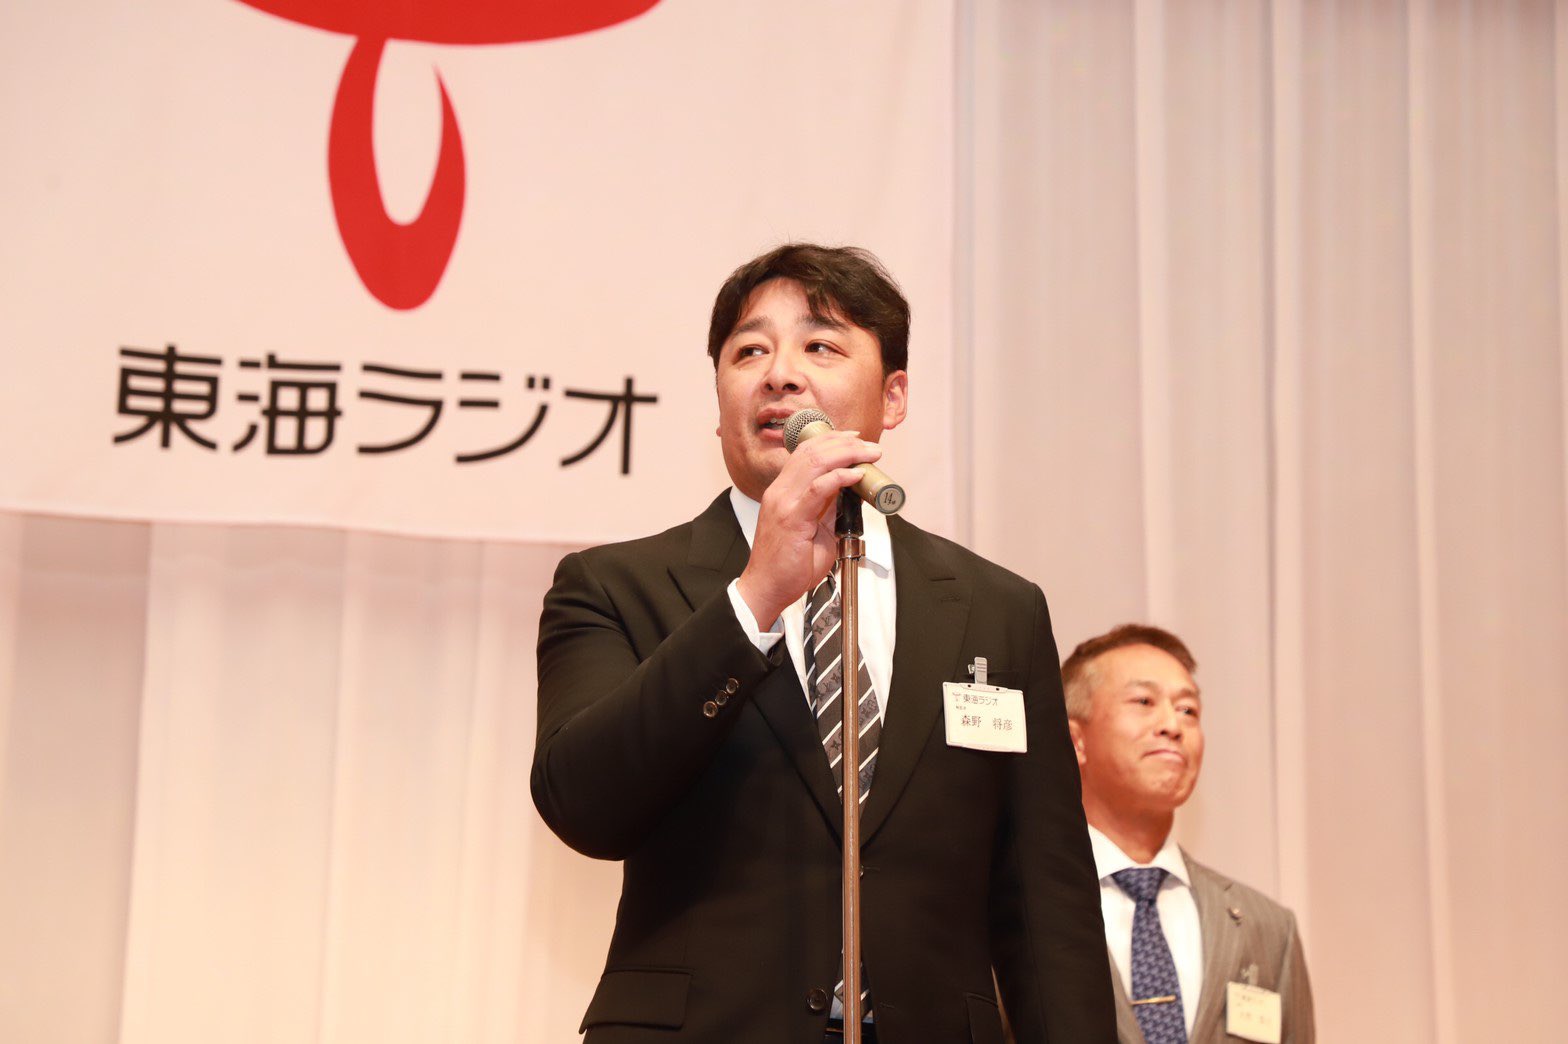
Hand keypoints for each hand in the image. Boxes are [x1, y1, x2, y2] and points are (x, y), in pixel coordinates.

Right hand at [736, 430, 880, 626]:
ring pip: (814, 462)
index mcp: (783, 491)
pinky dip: (839, 477)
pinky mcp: (790, 517)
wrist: (767, 589)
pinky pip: (817, 488)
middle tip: (869, 445)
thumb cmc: (788, 565)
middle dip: (844, 442)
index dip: (831, 439)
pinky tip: (856, 475)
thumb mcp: (814, 528)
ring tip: (868, 454)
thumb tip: (847, 489)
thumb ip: (826, 506)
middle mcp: (780, 491)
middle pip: (811, 450)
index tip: (855, 438)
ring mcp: (783, 502)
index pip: (806, 452)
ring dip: (847, 454)